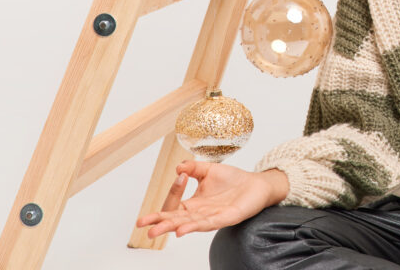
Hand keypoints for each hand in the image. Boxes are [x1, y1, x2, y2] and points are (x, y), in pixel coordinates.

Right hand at [135, 160, 286, 237]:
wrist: (256, 184)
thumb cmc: (233, 180)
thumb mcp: (209, 170)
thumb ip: (193, 168)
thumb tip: (178, 167)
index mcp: (194, 203)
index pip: (173, 207)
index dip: (166, 201)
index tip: (176, 182)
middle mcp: (200, 212)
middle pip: (175, 219)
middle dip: (159, 222)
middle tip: (143, 226)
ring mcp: (212, 217)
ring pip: (188, 224)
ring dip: (172, 227)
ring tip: (156, 231)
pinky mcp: (226, 218)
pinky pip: (208, 224)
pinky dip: (194, 227)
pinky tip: (182, 230)